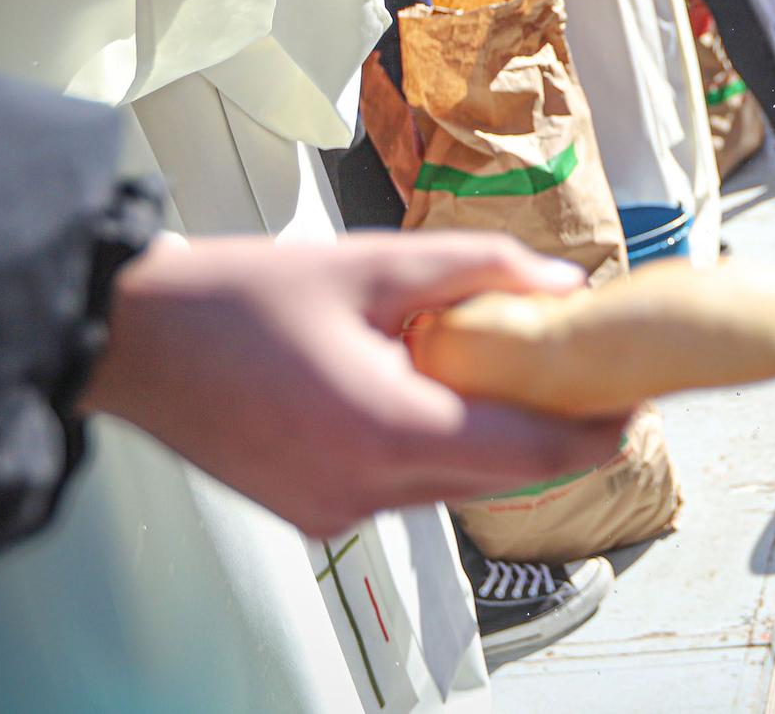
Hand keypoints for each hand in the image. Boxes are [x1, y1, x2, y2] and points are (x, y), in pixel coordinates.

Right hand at [81, 231, 627, 537]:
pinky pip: (409, 489)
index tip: (640, 406)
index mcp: (386, 430)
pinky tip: (450, 397)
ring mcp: (338, 512)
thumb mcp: (372, 261)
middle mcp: (366, 489)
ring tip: (537, 385)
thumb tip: (565, 282)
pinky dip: (444, 449)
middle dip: (559, 437)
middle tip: (604, 388)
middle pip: (501, 477)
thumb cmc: (235, 300)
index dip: (597, 436)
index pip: (530, 454)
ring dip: (501, 443)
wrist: (133, 342)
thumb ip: (480, 270)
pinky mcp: (317, 512)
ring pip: (457, 487)